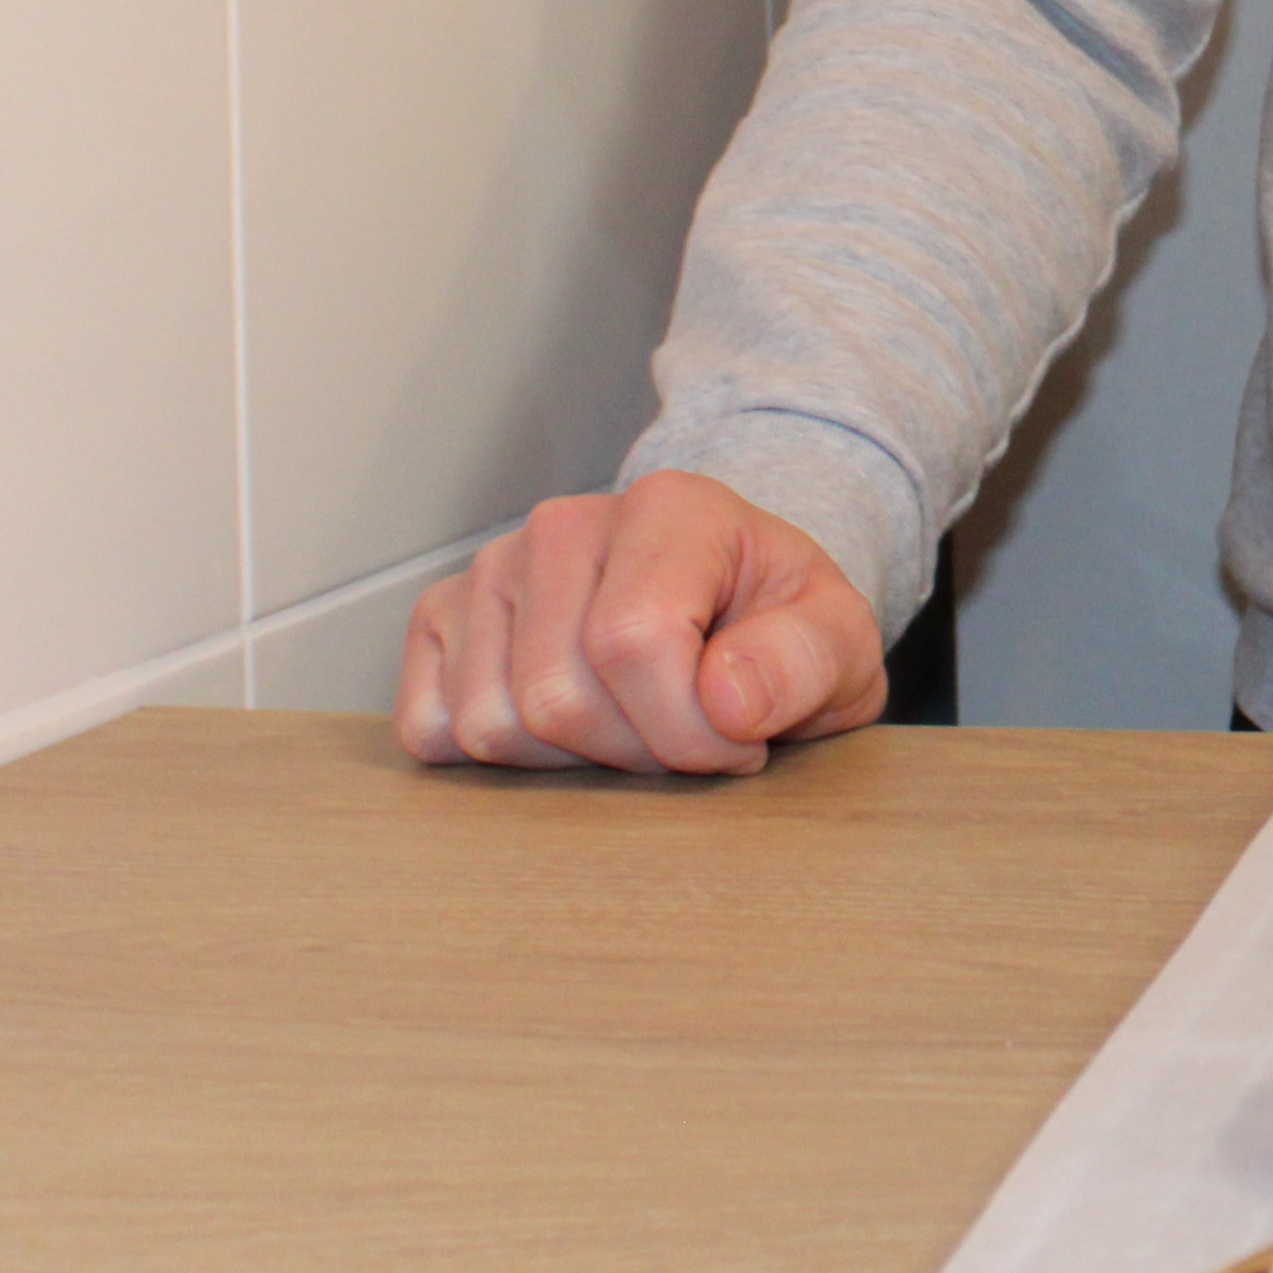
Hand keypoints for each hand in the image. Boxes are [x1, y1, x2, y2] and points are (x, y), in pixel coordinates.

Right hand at [395, 470, 891, 774]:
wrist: (735, 609)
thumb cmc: (779, 629)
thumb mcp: (841, 645)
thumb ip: (807, 662)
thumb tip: (726, 699)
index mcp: (668, 509)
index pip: (633, 644)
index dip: (688, 731)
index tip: (741, 744)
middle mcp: (564, 526)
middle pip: (558, 698)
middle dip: (635, 755)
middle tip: (688, 739)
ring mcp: (491, 570)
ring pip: (493, 724)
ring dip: (570, 764)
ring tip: (633, 727)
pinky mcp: (441, 620)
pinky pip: (431, 729)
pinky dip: (497, 763)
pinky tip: (566, 734)